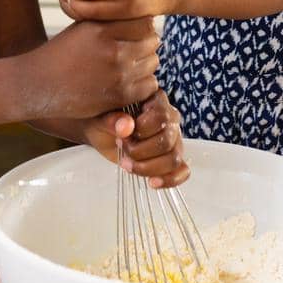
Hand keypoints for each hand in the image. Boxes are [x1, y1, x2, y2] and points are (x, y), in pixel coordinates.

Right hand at [26, 17, 159, 119]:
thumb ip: (110, 20)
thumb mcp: (82, 28)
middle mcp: (112, 49)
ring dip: (145, 63)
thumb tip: (142, 16)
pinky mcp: (119, 95)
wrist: (39, 83)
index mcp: (101, 28)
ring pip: (153, 62)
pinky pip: (150, 85)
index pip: (144, 21)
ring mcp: (117, 74)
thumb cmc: (62, 52)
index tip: (134, 32)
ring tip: (130, 64)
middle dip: (146, 44)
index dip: (142, 26)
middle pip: (152, 41)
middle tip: (134, 49)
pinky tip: (129, 81)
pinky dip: (143, 83)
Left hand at [74, 89, 189, 188]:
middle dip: (141, 151)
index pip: (162, 117)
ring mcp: (174, 138)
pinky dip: (169, 179)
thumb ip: (112, 120)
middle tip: (122, 149)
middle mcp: (170, 118)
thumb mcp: (101, 118)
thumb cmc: (102, 120)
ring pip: (174, 158)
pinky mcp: (172, 157)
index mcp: (156, 100)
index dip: (142, 131)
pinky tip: (152, 182)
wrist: (100, 132)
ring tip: (128, 164)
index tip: (122, 135)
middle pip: (167, 141)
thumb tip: (127, 125)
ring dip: (149, 167)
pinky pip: (182, 171)